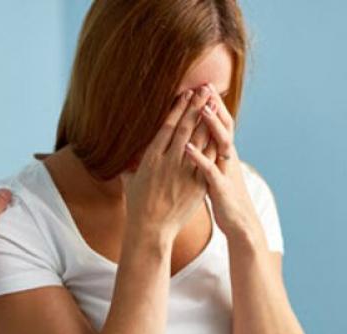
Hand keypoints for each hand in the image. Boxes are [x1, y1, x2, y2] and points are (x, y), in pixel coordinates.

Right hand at [121, 87, 209, 241]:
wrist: (150, 230)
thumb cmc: (137, 206)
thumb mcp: (130, 181)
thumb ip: (131, 165)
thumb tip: (125, 157)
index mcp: (150, 158)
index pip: (166, 127)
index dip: (177, 109)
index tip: (185, 95)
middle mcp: (167, 162)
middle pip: (185, 129)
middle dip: (195, 108)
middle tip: (204, 90)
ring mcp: (183, 174)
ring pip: (198, 142)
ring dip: (207, 121)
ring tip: (214, 104)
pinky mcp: (196, 186)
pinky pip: (208, 162)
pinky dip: (214, 146)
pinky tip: (221, 133)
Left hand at [184, 84, 264, 246]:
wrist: (240, 223)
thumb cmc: (225, 197)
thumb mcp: (218, 171)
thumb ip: (211, 155)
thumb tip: (203, 142)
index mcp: (224, 153)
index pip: (220, 123)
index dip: (213, 105)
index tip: (204, 85)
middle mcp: (227, 158)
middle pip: (223, 126)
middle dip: (215, 106)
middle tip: (206, 85)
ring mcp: (225, 171)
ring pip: (219, 143)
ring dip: (211, 126)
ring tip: (201, 109)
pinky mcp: (220, 187)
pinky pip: (208, 170)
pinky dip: (198, 158)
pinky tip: (187, 147)